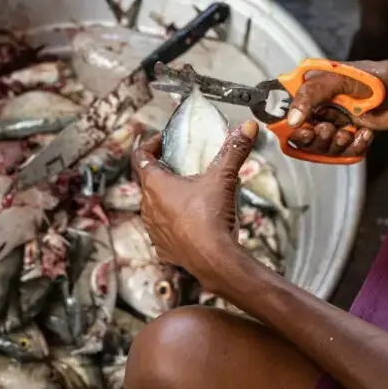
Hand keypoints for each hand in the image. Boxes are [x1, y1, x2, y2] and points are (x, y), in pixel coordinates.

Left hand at [131, 121, 258, 291]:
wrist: (214, 260)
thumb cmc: (210, 219)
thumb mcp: (223, 178)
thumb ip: (234, 150)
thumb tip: (247, 128)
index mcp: (155, 185)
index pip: (141, 157)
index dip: (150, 145)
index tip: (161, 142)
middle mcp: (148, 206)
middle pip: (149, 181)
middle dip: (164, 172)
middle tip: (181, 166)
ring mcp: (154, 229)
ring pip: (155, 207)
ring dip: (168, 199)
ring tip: (190, 194)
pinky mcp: (164, 247)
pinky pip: (165, 230)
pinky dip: (175, 223)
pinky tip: (192, 221)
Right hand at [286, 60, 387, 158]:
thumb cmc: (368, 78)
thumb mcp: (334, 79)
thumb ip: (309, 96)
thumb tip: (291, 121)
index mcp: (308, 95)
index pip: (287, 116)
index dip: (290, 127)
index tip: (304, 129)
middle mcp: (318, 111)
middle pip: (303, 137)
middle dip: (315, 139)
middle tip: (328, 130)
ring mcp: (335, 125)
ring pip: (323, 148)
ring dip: (335, 144)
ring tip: (348, 132)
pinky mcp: (351, 137)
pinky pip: (345, 153)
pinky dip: (355, 146)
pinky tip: (365, 133)